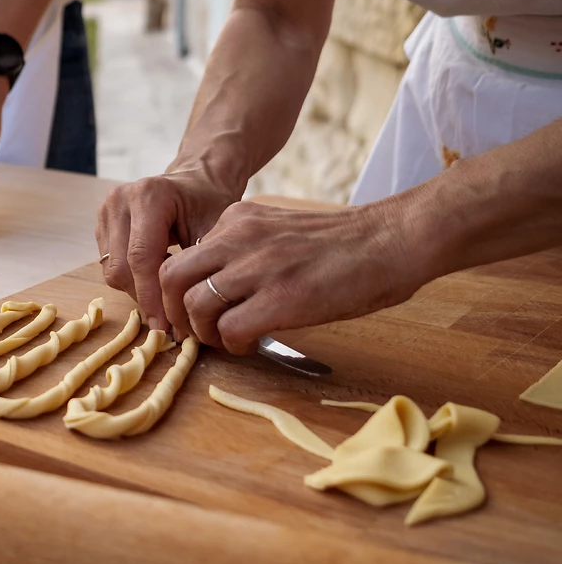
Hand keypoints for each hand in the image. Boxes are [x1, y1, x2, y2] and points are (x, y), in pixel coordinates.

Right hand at [97, 170, 238, 331]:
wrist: (196, 181)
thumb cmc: (210, 203)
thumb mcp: (215, 229)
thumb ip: (197, 266)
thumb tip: (187, 316)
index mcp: (148, 196)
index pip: (141, 257)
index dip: (152, 297)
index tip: (166, 327)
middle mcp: (119, 201)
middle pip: (120, 268)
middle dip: (144, 299)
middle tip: (169, 322)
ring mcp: (106, 212)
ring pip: (111, 271)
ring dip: (137, 291)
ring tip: (166, 296)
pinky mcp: (101, 225)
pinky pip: (109, 265)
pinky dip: (132, 280)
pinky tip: (156, 278)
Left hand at [159, 201, 423, 353]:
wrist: (393, 239)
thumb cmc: (343, 244)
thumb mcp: (279, 230)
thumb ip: (244, 250)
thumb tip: (216, 288)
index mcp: (237, 219)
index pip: (181, 256)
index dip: (179, 291)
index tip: (194, 311)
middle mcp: (239, 237)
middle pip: (170, 277)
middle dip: (175, 312)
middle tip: (197, 331)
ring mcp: (259, 266)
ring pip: (194, 305)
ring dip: (205, 333)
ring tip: (229, 339)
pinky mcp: (283, 297)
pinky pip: (230, 329)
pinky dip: (234, 345)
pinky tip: (253, 344)